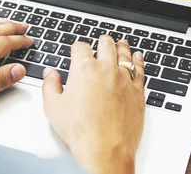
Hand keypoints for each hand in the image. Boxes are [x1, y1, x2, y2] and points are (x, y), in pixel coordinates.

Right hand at [42, 37, 144, 173]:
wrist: (105, 149)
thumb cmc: (80, 131)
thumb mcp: (53, 107)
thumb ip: (50, 85)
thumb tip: (50, 73)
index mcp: (84, 69)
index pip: (81, 47)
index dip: (78, 47)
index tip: (77, 49)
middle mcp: (105, 69)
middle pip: (106, 44)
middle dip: (102, 41)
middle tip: (102, 41)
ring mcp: (123, 79)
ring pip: (124, 54)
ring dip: (122, 46)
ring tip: (121, 43)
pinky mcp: (137, 91)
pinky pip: (140, 70)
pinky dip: (139, 61)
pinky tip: (138, 58)